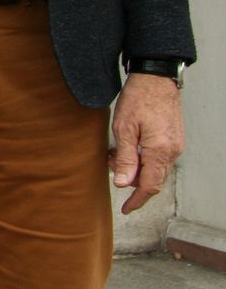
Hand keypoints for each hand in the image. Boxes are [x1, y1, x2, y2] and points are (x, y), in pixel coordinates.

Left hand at [111, 73, 183, 214]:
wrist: (156, 79)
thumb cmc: (138, 99)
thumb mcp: (123, 128)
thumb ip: (124, 158)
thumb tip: (123, 184)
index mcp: (160, 151)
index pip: (150, 186)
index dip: (137, 200)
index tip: (126, 210)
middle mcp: (172, 151)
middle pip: (152, 179)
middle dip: (131, 179)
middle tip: (112, 161)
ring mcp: (175, 146)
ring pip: (155, 169)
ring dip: (136, 167)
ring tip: (117, 151)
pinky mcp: (174, 139)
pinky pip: (159, 158)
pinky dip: (143, 159)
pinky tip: (129, 146)